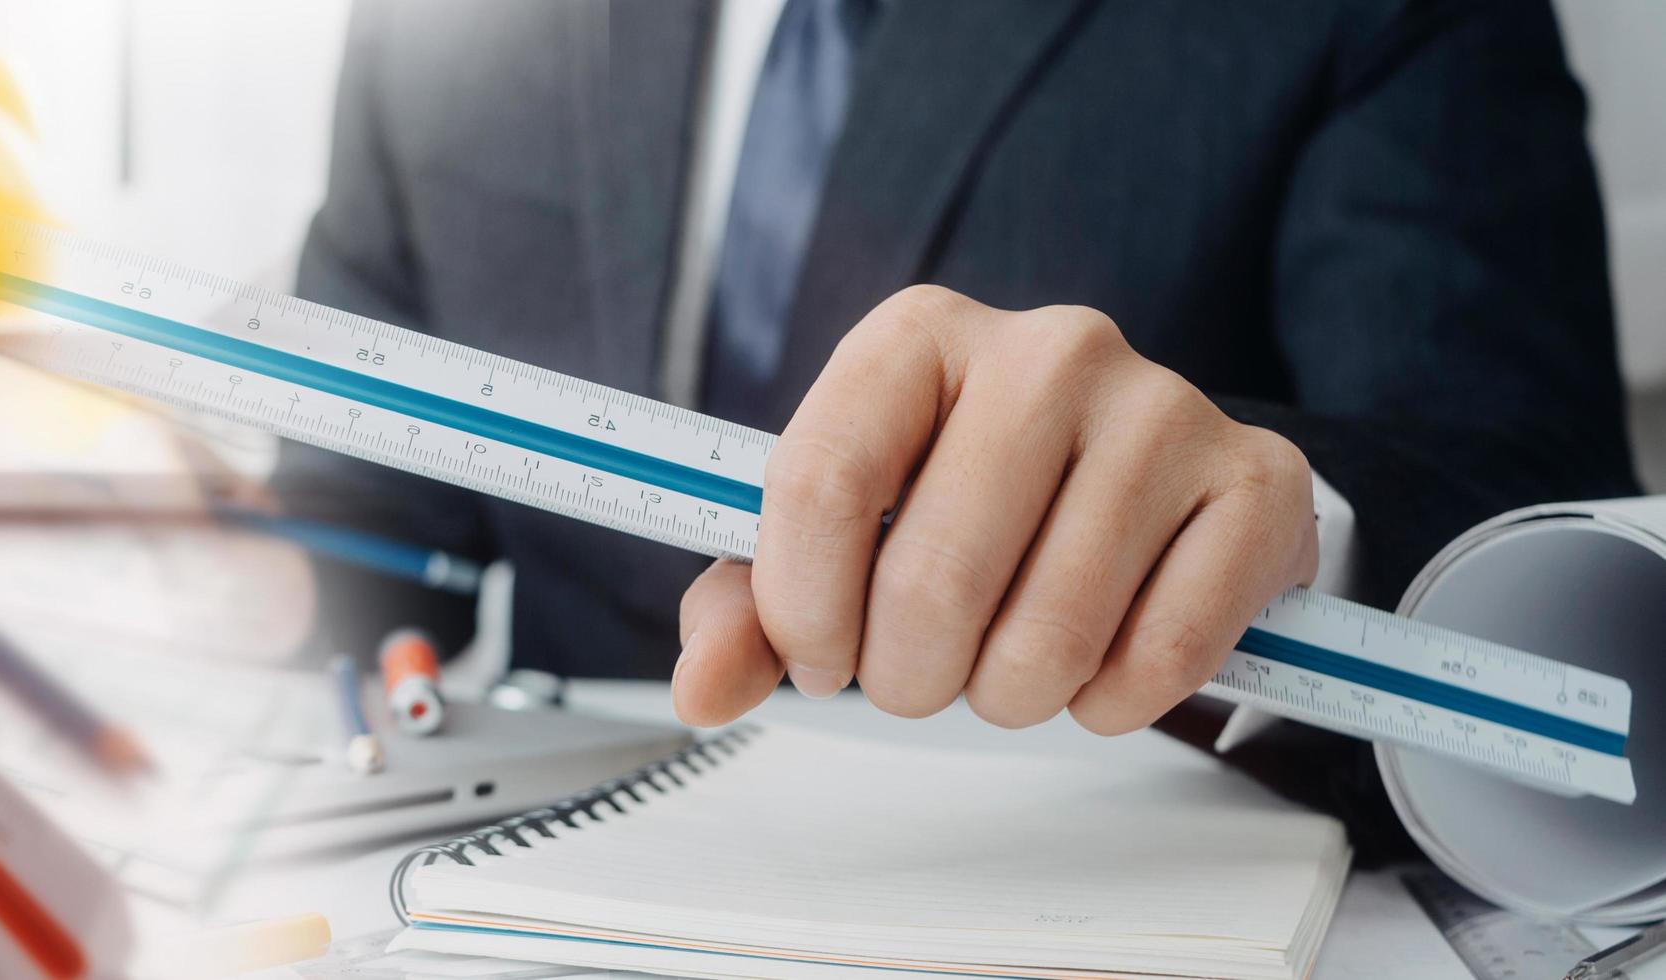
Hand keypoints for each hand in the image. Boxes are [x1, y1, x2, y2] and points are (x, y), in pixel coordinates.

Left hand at [671, 286, 1317, 733]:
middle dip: (909, 673)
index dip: (802, 608)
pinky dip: (1113, 700)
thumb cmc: (966, 503)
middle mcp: (1048, 348)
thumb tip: (701, 687)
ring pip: (1048, 634)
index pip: (818, 482)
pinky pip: (1163, 655)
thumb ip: (751, 610)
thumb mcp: (839, 537)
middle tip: (922, 673)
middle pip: (931, 576)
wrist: (1139, 482)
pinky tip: (1100, 664)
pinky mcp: (1259, 483)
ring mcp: (1164, 408)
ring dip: (1009, 695)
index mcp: (918, 336)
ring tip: (1007, 668)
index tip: (821, 656)